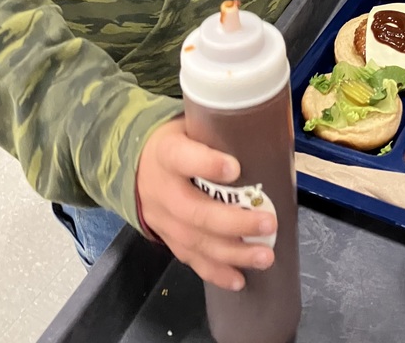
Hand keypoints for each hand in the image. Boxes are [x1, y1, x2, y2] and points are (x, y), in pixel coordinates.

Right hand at [136, 117, 275, 290]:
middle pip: (195, 211)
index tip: (235, 167)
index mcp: (167, 153)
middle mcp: (162, 190)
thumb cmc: (178, 141)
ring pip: (196, 241)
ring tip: (265, 256)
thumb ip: (218, 133)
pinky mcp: (167, 238)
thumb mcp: (190, 125)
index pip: (183, 158)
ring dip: (233, 253)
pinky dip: (215, 272)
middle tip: (267, 223)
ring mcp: (163, 219)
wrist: (136, 165)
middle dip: (234, 223)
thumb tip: (265, 134)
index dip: (207, 164)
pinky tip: (239, 279)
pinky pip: (190, 258)